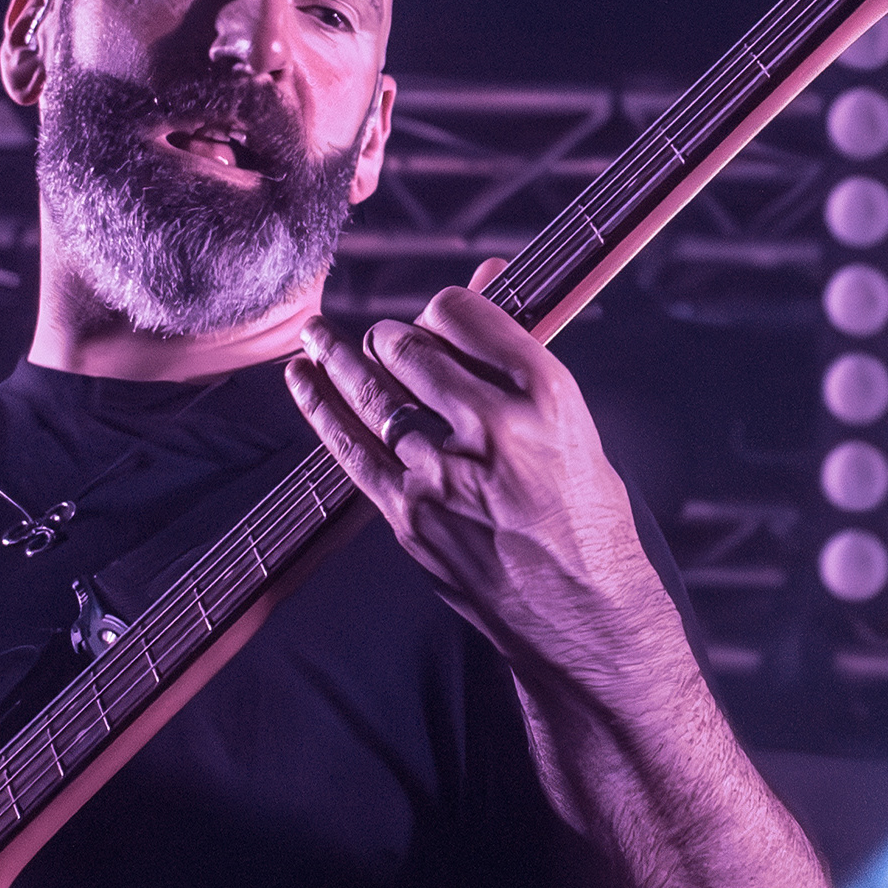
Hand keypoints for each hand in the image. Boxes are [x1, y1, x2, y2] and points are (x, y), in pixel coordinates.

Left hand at [285, 265, 685, 695]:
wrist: (586, 617)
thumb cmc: (586, 515)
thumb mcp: (570, 426)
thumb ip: (518, 353)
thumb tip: (487, 270)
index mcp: (548, 396)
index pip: (466, 316)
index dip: (444, 307)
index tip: (438, 314)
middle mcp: (496, 429)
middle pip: (410, 350)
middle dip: (391, 340)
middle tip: (383, 340)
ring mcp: (447, 476)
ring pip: (372, 394)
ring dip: (336, 358)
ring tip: (315, 336)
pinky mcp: (412, 517)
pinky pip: (351, 449)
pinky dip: (320, 409)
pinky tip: (302, 380)